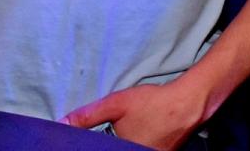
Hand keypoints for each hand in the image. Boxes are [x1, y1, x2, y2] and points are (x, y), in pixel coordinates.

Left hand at [63, 80, 208, 150]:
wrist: (188, 103)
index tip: (94, 137)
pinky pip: (142, 149)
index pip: (98, 150)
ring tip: (129, 129)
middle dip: (109, 142)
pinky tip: (142, 131)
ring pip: (128, 149)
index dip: (91, 146)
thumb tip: (61, 124)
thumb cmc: (152, 103)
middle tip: (116, 128)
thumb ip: (87, 116)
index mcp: (122, 150)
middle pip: (113, 149)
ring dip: (122, 143)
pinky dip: (137, 143)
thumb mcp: (116, 104)